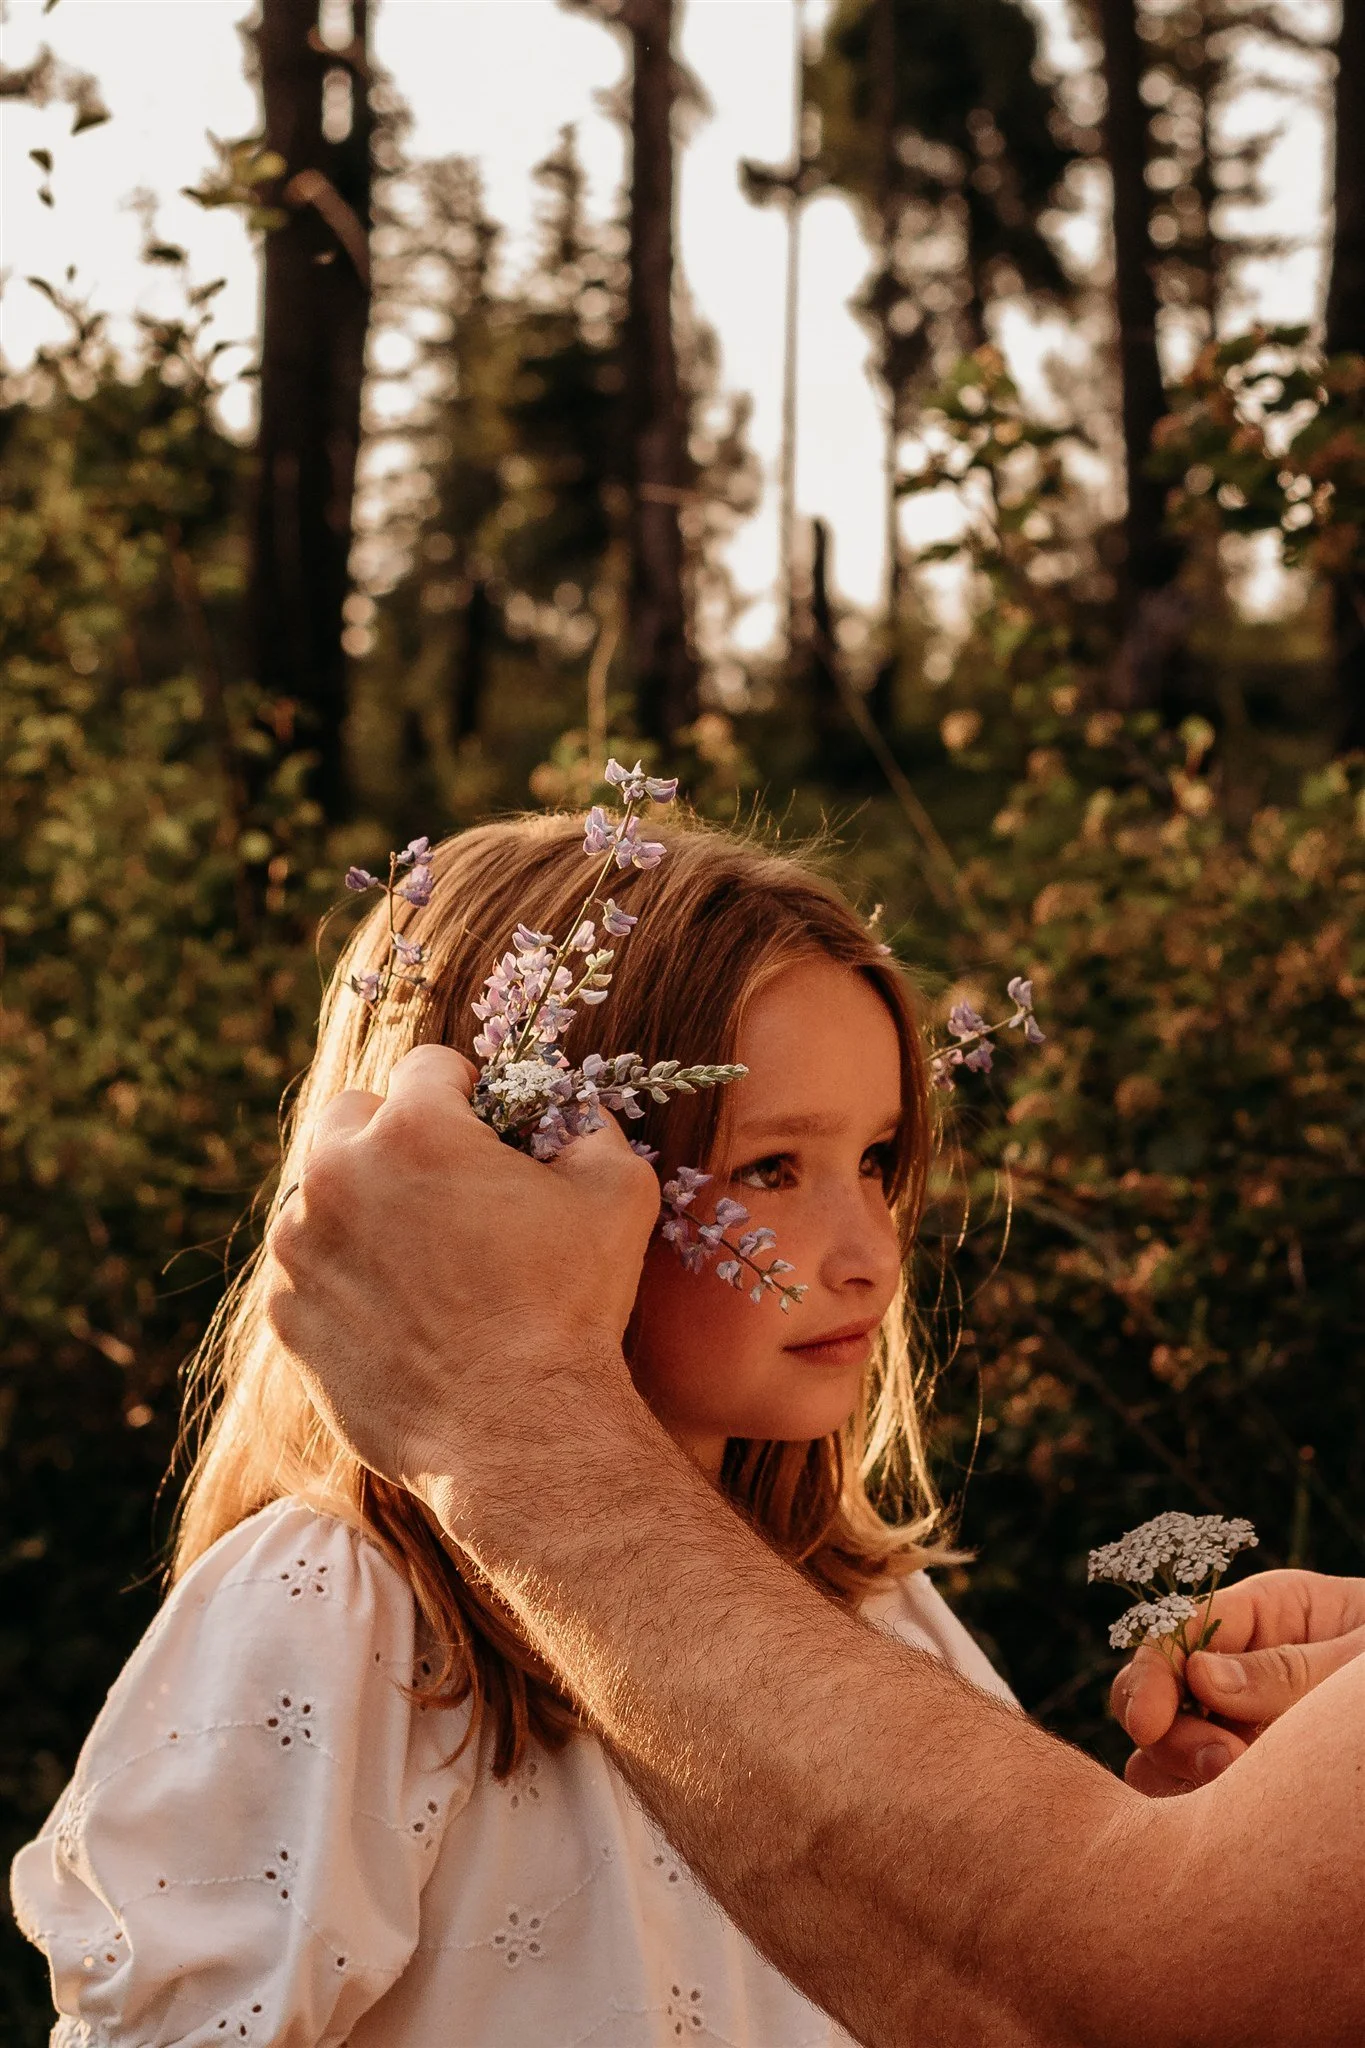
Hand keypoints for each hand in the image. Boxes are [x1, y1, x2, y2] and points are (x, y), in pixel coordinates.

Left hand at [265, 1043, 660, 1527]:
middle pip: (354, 1113)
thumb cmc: (573, 1308)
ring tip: (428, 1259)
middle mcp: (336, 1174)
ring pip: (323, 1193)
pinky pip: (309, 1268)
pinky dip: (345, 1275)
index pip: (430, 1066)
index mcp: (413, 1128)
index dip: (470, 1092)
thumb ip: (589, 1127)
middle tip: (450, 1188)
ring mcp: (299, 1248)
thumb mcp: (618, 1193)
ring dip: (366, 1206)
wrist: (518, 1436)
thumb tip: (570, 1110)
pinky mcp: (284, 1313)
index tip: (490, 1130)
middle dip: (398, 1135)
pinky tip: (402, 1311)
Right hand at [1111, 1568, 1364, 1795]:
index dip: (1150, 1671)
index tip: (1146, 1721)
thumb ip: (1288, 1670)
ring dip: (1184, 1781)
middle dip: (1173, 1733)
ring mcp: (1240, 1734)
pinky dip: (1201, 1820)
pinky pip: (1196, 1805)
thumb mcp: (1360, 1661)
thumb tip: (1200, 1676)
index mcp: (1264, 1616)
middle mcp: (1236, 1674)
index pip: (1178, 1630)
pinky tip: (1243, 1834)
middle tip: (1224, 1769)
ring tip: (1247, 1800)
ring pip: (1163, 1757)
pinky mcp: (1250, 1793)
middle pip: (1155, 1696)